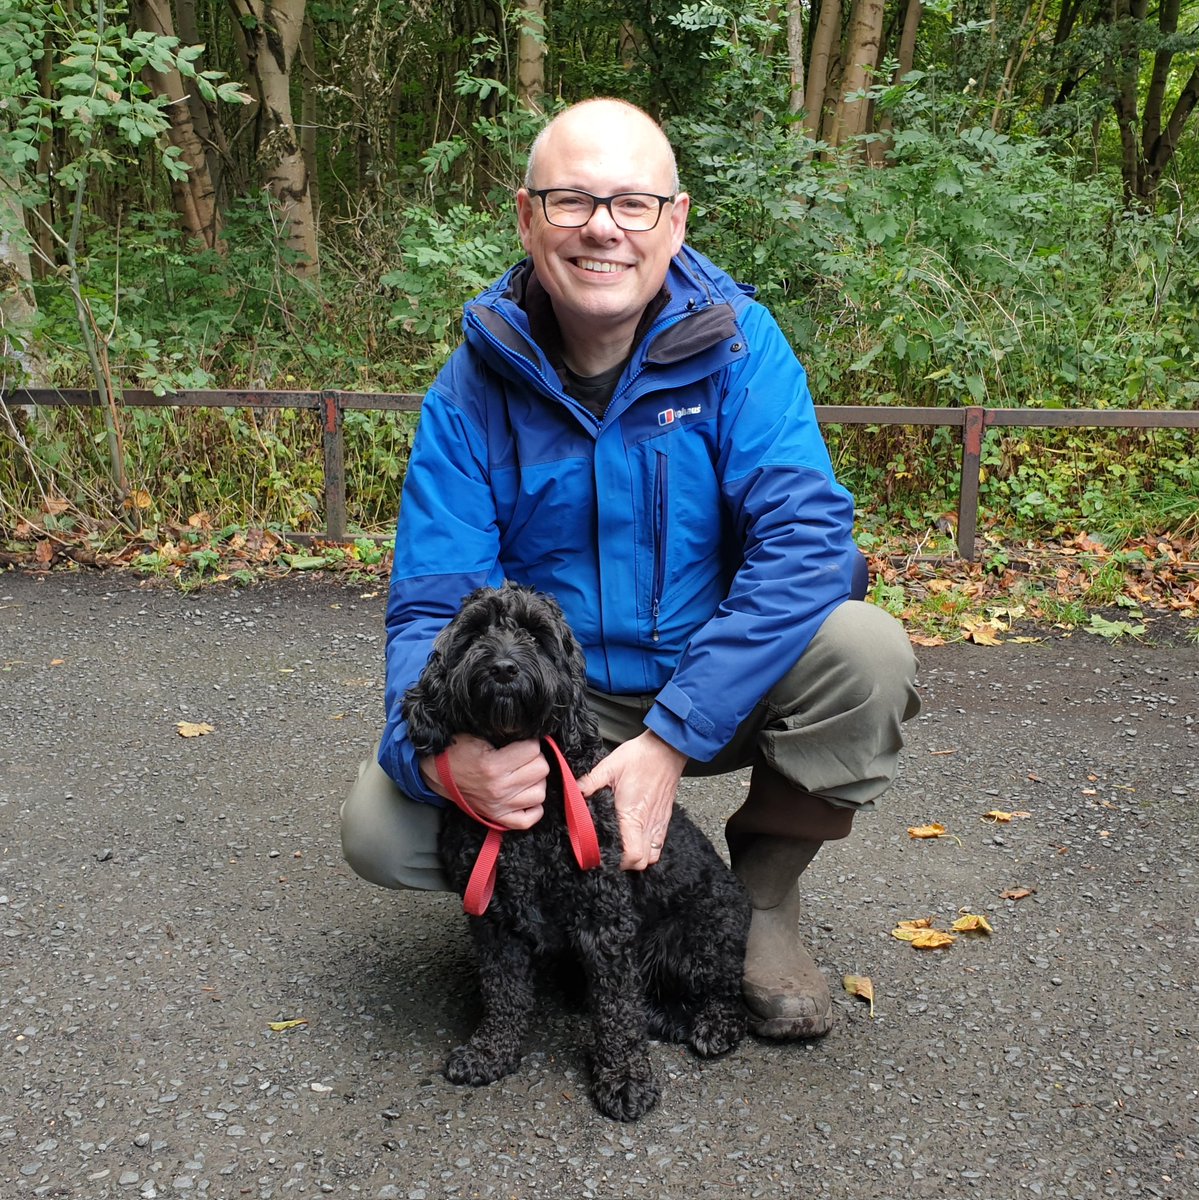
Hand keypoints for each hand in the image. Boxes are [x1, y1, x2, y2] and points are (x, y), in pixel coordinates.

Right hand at [419, 735, 548, 829]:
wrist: (436, 772)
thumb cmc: (457, 750)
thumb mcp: (479, 735)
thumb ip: (506, 735)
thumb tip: (531, 733)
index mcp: (493, 766)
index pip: (533, 749)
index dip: (529, 741)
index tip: (521, 741)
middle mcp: (499, 789)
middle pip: (541, 770)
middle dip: (534, 759)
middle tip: (522, 756)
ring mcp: (500, 807)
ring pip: (540, 793)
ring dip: (535, 781)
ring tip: (522, 773)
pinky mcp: (498, 818)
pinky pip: (529, 819)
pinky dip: (532, 807)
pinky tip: (525, 794)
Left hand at [577, 731, 686, 869]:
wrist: (667, 749)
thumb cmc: (640, 757)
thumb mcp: (609, 765)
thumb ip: (589, 782)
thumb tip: (573, 792)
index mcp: (633, 814)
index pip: (631, 854)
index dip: (616, 861)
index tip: (600, 855)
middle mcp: (648, 823)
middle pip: (641, 862)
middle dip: (624, 864)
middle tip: (608, 852)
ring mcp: (659, 823)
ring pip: (652, 857)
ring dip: (637, 857)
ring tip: (622, 847)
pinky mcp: (664, 819)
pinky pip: (659, 845)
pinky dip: (648, 849)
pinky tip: (635, 838)